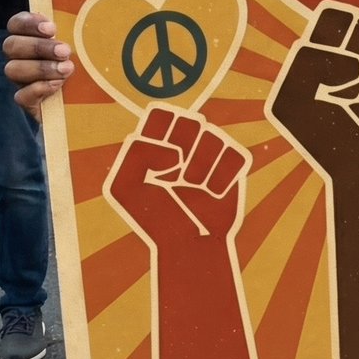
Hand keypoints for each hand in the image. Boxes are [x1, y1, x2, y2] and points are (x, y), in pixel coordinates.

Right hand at [3, 11, 74, 119]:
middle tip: (65, 51)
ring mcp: (21, 80)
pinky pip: (21, 96)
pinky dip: (39, 88)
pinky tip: (58, 85)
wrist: (88, 101)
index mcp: (29, 38)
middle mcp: (20, 57)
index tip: (51, 28)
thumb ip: (76, 30)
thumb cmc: (84, 65)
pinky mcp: (28, 102)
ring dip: (41, 67)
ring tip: (67, 69)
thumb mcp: (82, 45)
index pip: (16, 24)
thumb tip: (84, 11)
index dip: (28, 23)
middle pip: (11, 46)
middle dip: (38, 47)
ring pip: (13, 69)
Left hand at [108, 107, 248, 244]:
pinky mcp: (232, 165)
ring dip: (201, 169)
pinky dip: (221, 178)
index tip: (153, 161)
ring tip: (192, 188)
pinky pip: (233, 155)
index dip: (159, 134)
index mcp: (157, 142)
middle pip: (191, 120)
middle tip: (174, 176)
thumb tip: (176, 152)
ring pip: (213, 137)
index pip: (161, 115)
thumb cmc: (154, 216)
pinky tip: (212, 194)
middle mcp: (185, 142)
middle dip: (183, 149)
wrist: (188, 243)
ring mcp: (210, 152)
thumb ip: (138, 154)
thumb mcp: (125, 187)